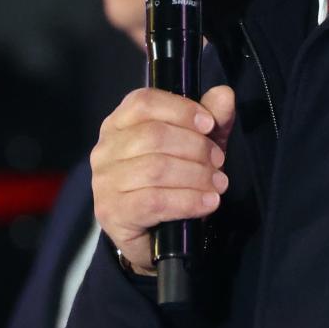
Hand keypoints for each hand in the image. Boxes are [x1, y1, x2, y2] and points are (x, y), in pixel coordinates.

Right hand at [89, 85, 235, 273]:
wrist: (155, 233)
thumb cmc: (174, 180)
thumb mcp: (197, 144)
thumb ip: (212, 118)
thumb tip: (224, 94)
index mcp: (120, 123)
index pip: (144, 102)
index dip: (181, 109)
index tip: (210, 124)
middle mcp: (105, 149)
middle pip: (154, 136)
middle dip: (196, 148)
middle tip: (219, 162)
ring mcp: (104, 182)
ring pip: (156, 169)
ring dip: (196, 176)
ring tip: (219, 184)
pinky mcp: (112, 212)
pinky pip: (154, 201)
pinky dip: (188, 201)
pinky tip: (208, 203)